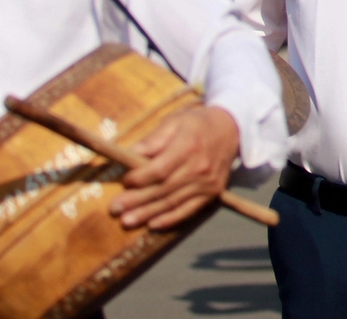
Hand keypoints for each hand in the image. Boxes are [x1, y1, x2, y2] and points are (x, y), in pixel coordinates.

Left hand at [113, 104, 239, 229]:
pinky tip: (153, 224)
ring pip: (173, 202)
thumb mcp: (174, 122)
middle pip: (163, 189)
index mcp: (188, 146)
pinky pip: (189, 209)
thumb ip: (153, 139)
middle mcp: (199, 167)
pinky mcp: (213, 192)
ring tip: (127, 221)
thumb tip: (129, 155)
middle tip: (115, 209)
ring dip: (148, 213)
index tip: (125, 181)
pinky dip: (171, 219)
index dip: (139, 179)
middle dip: (136, 200)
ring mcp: (207, 182)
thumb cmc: (197, 124)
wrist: (231, 129)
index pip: (159, 169)